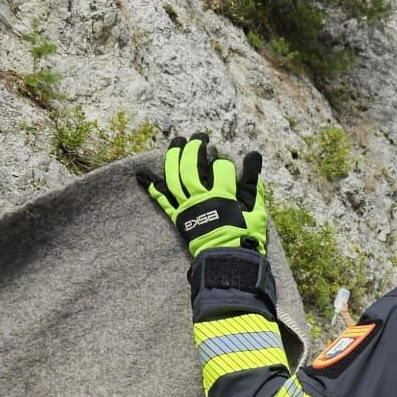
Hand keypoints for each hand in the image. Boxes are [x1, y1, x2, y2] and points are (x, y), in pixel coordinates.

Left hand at [138, 133, 266, 256]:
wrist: (229, 260)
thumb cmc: (246, 235)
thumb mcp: (256, 208)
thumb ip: (253, 181)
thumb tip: (254, 155)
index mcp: (223, 195)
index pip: (221, 167)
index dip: (224, 162)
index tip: (226, 165)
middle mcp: (201, 198)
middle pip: (193, 166)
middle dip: (196, 147)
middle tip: (199, 136)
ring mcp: (187, 207)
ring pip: (175, 177)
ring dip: (174, 156)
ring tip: (177, 142)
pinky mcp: (178, 216)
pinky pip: (162, 200)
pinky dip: (151, 186)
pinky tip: (140, 173)